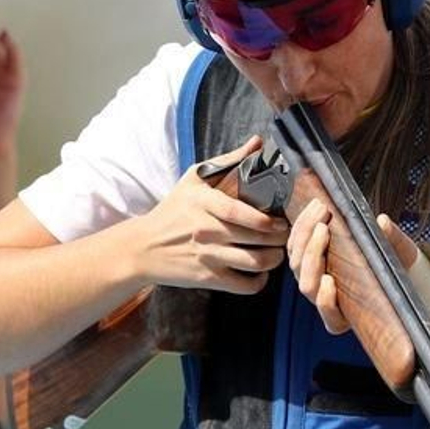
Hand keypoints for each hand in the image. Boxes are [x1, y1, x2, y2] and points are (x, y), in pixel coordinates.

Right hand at [132, 135, 288, 293]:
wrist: (144, 247)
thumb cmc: (174, 209)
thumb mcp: (194, 179)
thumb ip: (228, 160)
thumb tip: (257, 142)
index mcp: (204, 203)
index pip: (239, 213)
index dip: (265, 220)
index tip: (280, 221)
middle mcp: (206, 231)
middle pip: (255, 239)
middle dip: (279, 238)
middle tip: (286, 234)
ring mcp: (208, 256)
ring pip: (254, 263)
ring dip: (274, 259)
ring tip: (278, 252)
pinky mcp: (208, 278)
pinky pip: (243, 286)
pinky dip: (259, 282)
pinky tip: (261, 273)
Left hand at [289, 207, 427, 335]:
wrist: (389, 256)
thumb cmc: (397, 264)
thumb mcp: (400, 255)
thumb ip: (392, 242)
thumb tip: (383, 223)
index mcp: (347, 313)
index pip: (330, 316)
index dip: (326, 301)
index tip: (329, 281)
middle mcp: (324, 300)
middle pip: (307, 284)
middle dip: (312, 253)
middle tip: (324, 227)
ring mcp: (312, 280)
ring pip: (297, 264)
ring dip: (305, 235)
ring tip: (321, 210)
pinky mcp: (304, 260)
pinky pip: (294, 247)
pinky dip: (301, 226)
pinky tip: (314, 208)